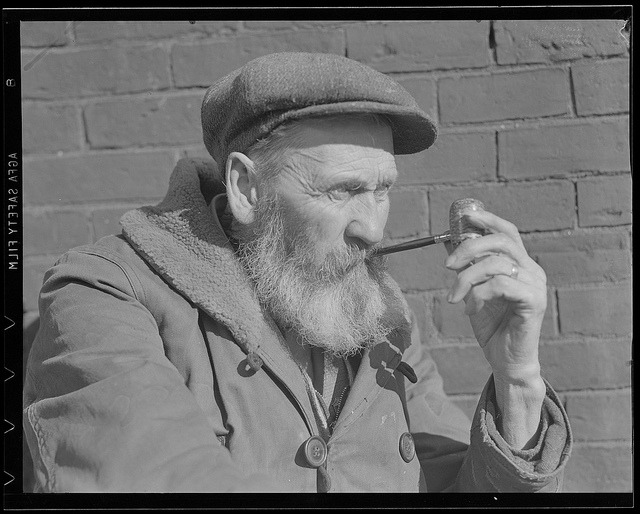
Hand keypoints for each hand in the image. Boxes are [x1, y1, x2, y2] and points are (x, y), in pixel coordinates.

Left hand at [444, 208, 546, 378]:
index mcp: (520, 264)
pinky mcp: (534, 302)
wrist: (505, 360)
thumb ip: (468, 268)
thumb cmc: (492, 326)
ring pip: (496, 264)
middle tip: (448, 265)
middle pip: (501, 241)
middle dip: (469, 248)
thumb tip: (451, 243)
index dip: (488, 219)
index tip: (466, 215)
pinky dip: (478, 294)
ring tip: (455, 298)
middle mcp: (532, 271)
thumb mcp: (473, 290)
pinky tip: (471, 309)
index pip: (508, 232)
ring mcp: (536, 285)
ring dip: (467, 279)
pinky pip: (500, 285)